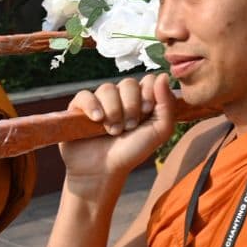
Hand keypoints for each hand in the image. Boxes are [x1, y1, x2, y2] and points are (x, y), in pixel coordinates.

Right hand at [59, 74, 176, 186]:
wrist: (103, 171)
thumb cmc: (132, 151)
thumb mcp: (159, 131)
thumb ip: (167, 105)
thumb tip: (163, 75)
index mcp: (141, 99)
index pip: (148, 80)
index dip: (149, 93)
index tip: (146, 112)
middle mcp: (121, 97)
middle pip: (128, 83)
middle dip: (131, 106)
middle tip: (129, 127)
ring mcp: (100, 101)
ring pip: (107, 88)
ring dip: (113, 110)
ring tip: (113, 131)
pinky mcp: (79, 108)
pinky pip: (84, 95)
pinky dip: (92, 105)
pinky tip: (97, 120)